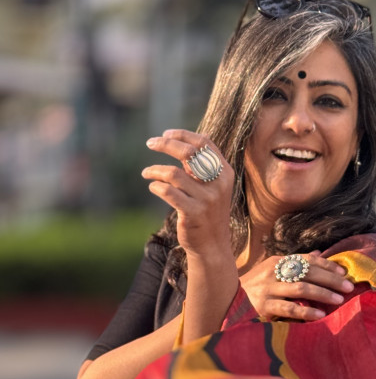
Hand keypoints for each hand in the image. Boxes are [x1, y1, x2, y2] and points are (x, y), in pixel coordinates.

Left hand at [143, 130, 234, 259]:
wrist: (212, 244)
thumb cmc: (208, 211)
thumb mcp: (212, 186)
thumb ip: (202, 165)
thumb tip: (188, 139)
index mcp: (225, 172)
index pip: (204, 143)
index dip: (183, 135)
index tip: (165, 134)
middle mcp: (218, 184)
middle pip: (188, 153)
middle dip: (166, 144)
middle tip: (150, 143)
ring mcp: (207, 200)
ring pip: (173, 174)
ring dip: (155, 170)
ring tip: (146, 172)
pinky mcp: (193, 213)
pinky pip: (168, 192)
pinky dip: (156, 186)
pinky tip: (153, 187)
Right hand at [243, 251, 354, 321]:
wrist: (227, 303)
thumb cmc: (255, 287)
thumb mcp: (273, 271)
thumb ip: (296, 263)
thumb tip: (319, 254)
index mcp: (277, 261)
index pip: (307, 260)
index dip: (327, 265)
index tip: (344, 272)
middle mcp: (273, 272)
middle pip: (308, 273)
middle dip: (331, 279)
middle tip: (348, 286)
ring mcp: (268, 289)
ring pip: (301, 288)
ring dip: (323, 293)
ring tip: (339, 299)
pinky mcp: (263, 307)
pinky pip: (289, 308)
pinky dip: (306, 311)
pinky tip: (319, 314)